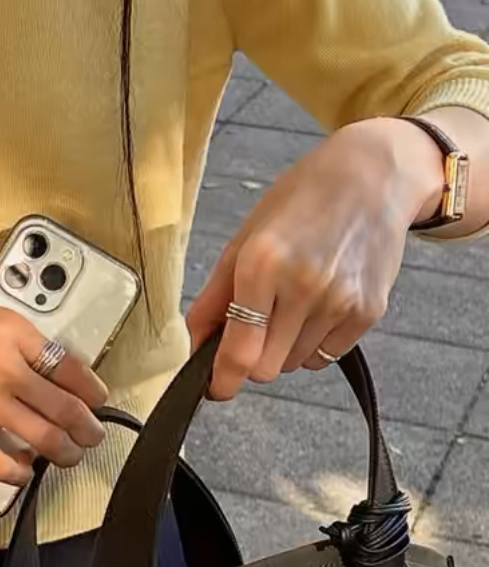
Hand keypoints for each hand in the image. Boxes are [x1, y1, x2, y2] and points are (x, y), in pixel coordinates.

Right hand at [0, 283, 107, 486]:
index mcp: (12, 330)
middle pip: (68, 407)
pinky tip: (20, 473)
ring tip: (67, 457)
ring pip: (47, 439)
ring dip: (64, 453)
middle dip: (88, 428)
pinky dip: (17, 473)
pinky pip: (2, 462)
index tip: (96, 398)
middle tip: (91, 435)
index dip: (92, 390)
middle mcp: (8, 366)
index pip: (71, 366)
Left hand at [186, 117, 445, 399]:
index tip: (216, 389)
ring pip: (294, 364)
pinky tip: (318, 305)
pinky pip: (326, 355)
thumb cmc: (300, 201)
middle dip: (251, 359)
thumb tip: (193, 345)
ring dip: (283, 348)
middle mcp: (304, 287)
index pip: (240, 352)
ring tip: (291, 303)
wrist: (372, 177)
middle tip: (253, 330)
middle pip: (266, 369)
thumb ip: (214, 297)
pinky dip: (314, 342)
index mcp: (262, 265)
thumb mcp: (244, 239)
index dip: (223, 380)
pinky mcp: (370, 311)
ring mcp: (341, 302)